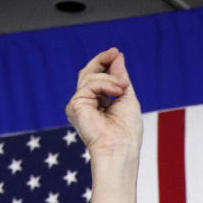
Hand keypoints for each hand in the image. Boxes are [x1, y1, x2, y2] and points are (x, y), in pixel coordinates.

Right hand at [65, 48, 142, 202]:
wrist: (120, 149)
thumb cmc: (127, 131)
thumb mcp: (127, 98)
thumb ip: (120, 78)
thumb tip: (117, 56)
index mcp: (99, 104)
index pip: (98, 78)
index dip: (105, 63)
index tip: (116, 53)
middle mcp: (86, 104)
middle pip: (89, 74)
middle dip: (102, 61)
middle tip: (115, 53)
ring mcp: (79, 105)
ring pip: (90, 78)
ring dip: (111, 78)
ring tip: (124, 87)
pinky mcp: (75, 106)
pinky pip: (89, 85)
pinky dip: (105, 85)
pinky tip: (117, 92)